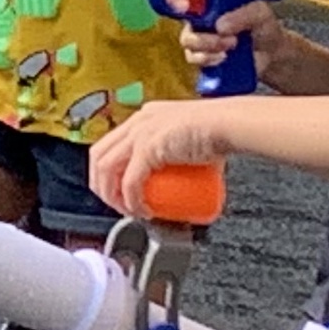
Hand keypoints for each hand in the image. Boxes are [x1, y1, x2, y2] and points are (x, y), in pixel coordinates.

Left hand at [89, 99, 231, 216]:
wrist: (229, 125)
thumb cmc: (219, 132)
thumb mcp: (188, 139)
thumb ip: (180, 153)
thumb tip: (184, 176)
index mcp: (144, 118)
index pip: (111, 144)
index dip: (108, 172)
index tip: (118, 191)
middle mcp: (137, 122)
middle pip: (99, 156)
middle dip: (101, 186)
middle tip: (118, 205)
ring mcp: (140, 133)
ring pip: (105, 169)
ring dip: (111, 196)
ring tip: (128, 211)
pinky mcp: (147, 147)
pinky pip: (129, 182)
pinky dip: (131, 201)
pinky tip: (141, 211)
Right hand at [165, 0, 275, 79]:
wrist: (271, 54)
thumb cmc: (262, 25)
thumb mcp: (259, 13)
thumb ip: (242, 15)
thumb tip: (219, 27)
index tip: (183, 1)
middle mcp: (199, 14)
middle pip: (181, 17)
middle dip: (201, 27)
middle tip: (223, 33)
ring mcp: (198, 35)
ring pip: (187, 40)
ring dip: (207, 44)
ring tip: (231, 45)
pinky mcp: (201, 56)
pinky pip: (193, 57)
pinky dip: (207, 59)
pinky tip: (223, 57)